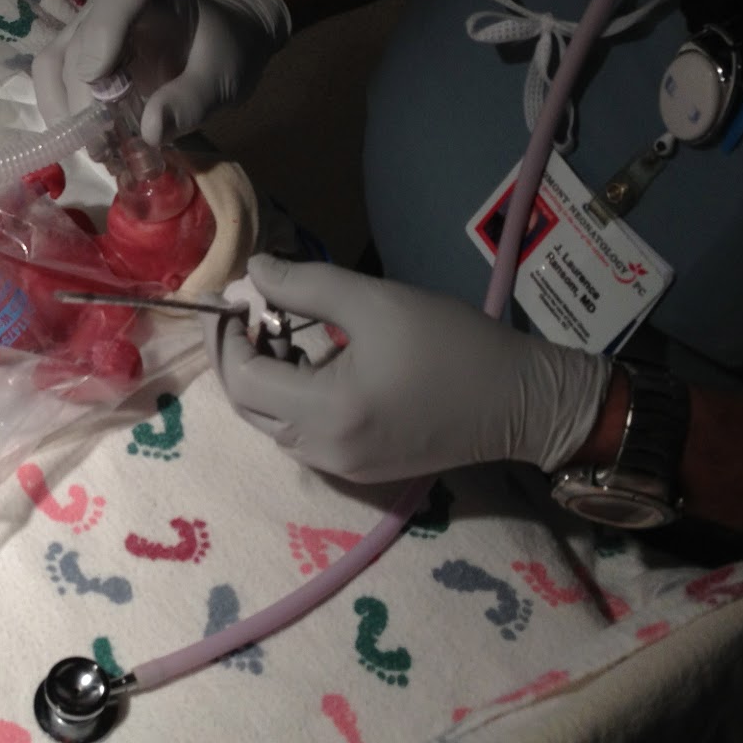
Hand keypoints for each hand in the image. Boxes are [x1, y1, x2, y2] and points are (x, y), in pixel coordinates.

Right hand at [33, 0, 290, 145]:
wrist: (217, 48)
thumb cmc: (223, 55)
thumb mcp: (222, 81)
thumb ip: (191, 102)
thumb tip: (148, 132)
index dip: (104, 32)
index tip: (100, 82)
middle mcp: (113, 5)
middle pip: (81, 42)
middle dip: (86, 99)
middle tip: (106, 147)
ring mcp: (88, 28)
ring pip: (55, 62)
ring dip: (65, 110)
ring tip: (96, 149)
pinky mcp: (77, 55)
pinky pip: (52, 80)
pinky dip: (60, 114)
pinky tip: (84, 141)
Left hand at [204, 255, 611, 482]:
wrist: (521, 402)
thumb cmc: (452, 345)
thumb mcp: (376, 301)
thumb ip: (305, 284)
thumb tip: (252, 273)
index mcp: (326, 413)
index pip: (244, 378)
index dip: (224, 336)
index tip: (221, 296)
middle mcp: (323, 452)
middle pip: (249, 406)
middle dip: (237, 355)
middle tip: (244, 309)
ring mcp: (340, 467)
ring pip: (272, 422)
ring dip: (264, 376)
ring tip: (279, 326)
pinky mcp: (358, 468)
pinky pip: (302, 433)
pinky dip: (291, 396)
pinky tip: (308, 357)